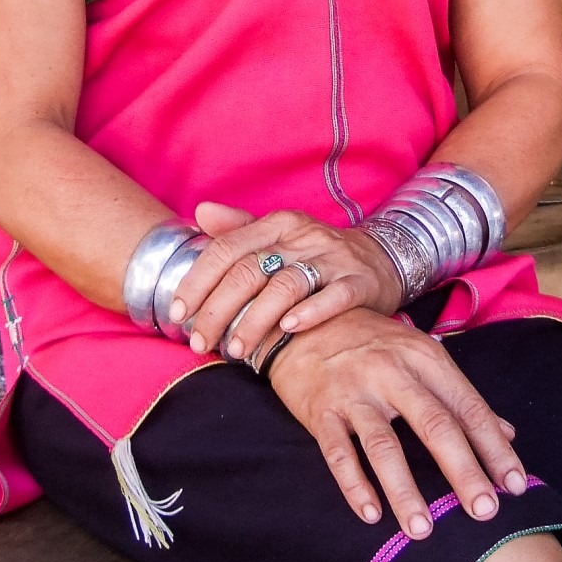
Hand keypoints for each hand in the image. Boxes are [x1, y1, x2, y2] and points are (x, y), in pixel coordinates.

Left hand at [172, 202, 403, 361]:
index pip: (226, 249)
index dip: (197, 282)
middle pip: (249, 270)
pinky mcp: (360, 281)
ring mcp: (333, 258)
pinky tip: (288, 329)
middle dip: (218, 310)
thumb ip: (239, 227)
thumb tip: (200, 212)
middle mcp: (302, 237)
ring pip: (285, 285)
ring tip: (237, 350)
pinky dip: (310, 312)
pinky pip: (334, 296)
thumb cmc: (316, 254)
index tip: (178, 314)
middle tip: (201, 342)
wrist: (383, 258)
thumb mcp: (280, 234)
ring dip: (256, 320)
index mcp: (277, 224)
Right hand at [265, 308, 527, 535]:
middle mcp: (392, 371)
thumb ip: (460, 395)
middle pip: (435, 425)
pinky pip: (338, 453)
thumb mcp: (419, 355)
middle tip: (485, 511)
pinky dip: (355, 485)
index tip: (516, 485)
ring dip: (405, 491)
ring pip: (384, 445)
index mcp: (424, 358)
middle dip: (463, 471)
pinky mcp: (320, 409)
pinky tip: (371, 516)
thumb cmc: (371, 343)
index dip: (494, 447)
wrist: (303, 320)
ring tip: (423, 530)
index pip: (468, 407)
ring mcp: (354, 391)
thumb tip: (508, 432)